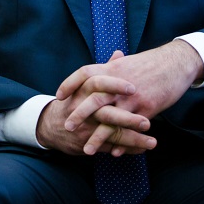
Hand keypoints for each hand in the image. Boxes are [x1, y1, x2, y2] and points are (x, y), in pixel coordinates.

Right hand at [35, 78, 155, 156]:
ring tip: (152, 142)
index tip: (133, 88)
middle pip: (105, 114)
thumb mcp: (84, 84)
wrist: (50, 125)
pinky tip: (143, 148)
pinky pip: (110, 147)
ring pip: (110, 135)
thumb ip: (104, 69)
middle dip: (127, 119)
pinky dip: (127, 149)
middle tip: (147, 122)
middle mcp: (83, 110)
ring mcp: (85, 129)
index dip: (114, 85)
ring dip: (132, 139)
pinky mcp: (87, 144)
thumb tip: (119, 53)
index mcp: (83, 91)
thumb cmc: (74, 100)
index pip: (98, 84)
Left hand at [56, 41, 203, 152]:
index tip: (59, 96)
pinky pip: (131, 129)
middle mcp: (120, 83)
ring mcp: (133, 97)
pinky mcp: (147, 109)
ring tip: (86, 150)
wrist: (177, 63)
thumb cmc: (153, 63)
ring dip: (98, 137)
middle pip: (94, 99)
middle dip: (79, 115)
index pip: (85, 73)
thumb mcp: (129, 62)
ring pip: (111, 120)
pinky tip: (115, 152)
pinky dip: (122, 142)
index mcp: (113, 68)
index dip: (70, 83)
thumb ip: (113, 67)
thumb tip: (100, 70)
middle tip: (67, 127)